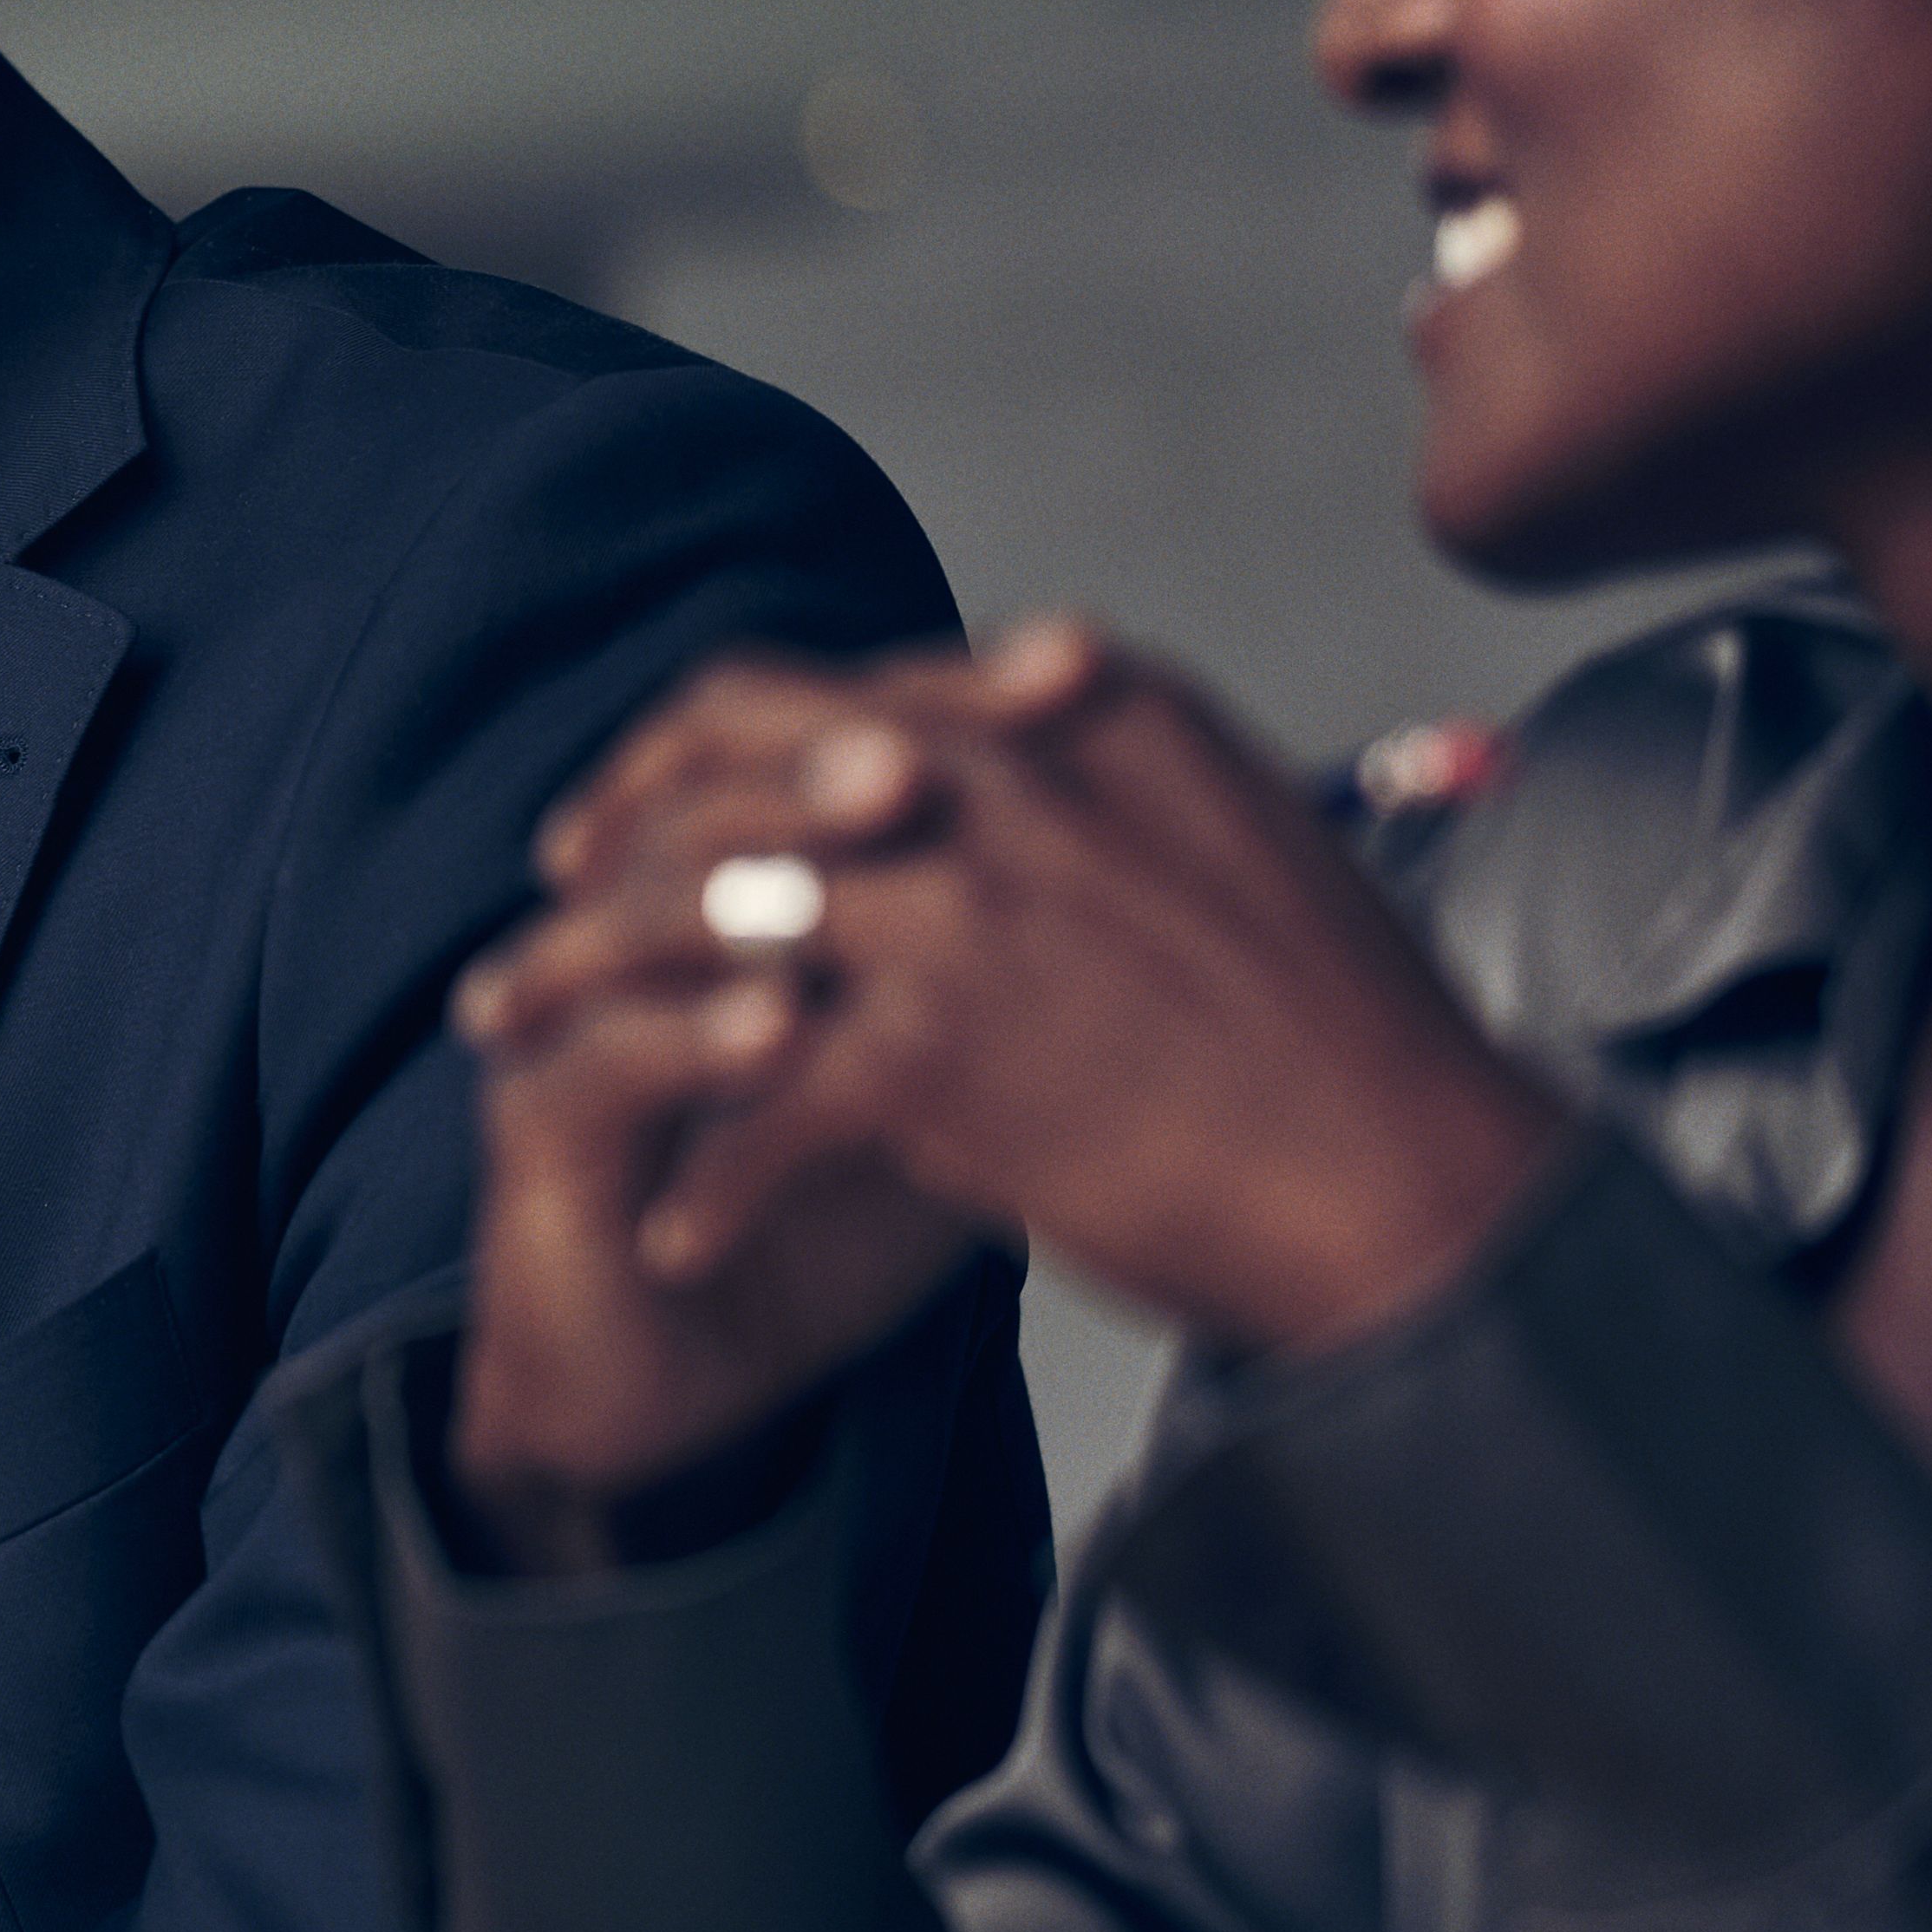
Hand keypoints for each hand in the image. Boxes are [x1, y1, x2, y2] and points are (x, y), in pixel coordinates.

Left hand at [452, 623, 1569, 1516]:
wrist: (1420, 1178)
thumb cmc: (1345, 1036)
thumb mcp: (1225, 836)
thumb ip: (1090, 789)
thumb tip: (989, 758)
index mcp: (1075, 714)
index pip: (806, 696)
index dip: (682, 756)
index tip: (617, 821)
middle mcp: (1006, 784)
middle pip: (724, 784)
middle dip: (601, 854)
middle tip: (530, 929)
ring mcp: (967, 914)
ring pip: (700, 926)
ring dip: (585, 993)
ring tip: (510, 1054)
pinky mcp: (946, 1053)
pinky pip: (763, 1104)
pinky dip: (710, 1181)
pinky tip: (671, 1235)